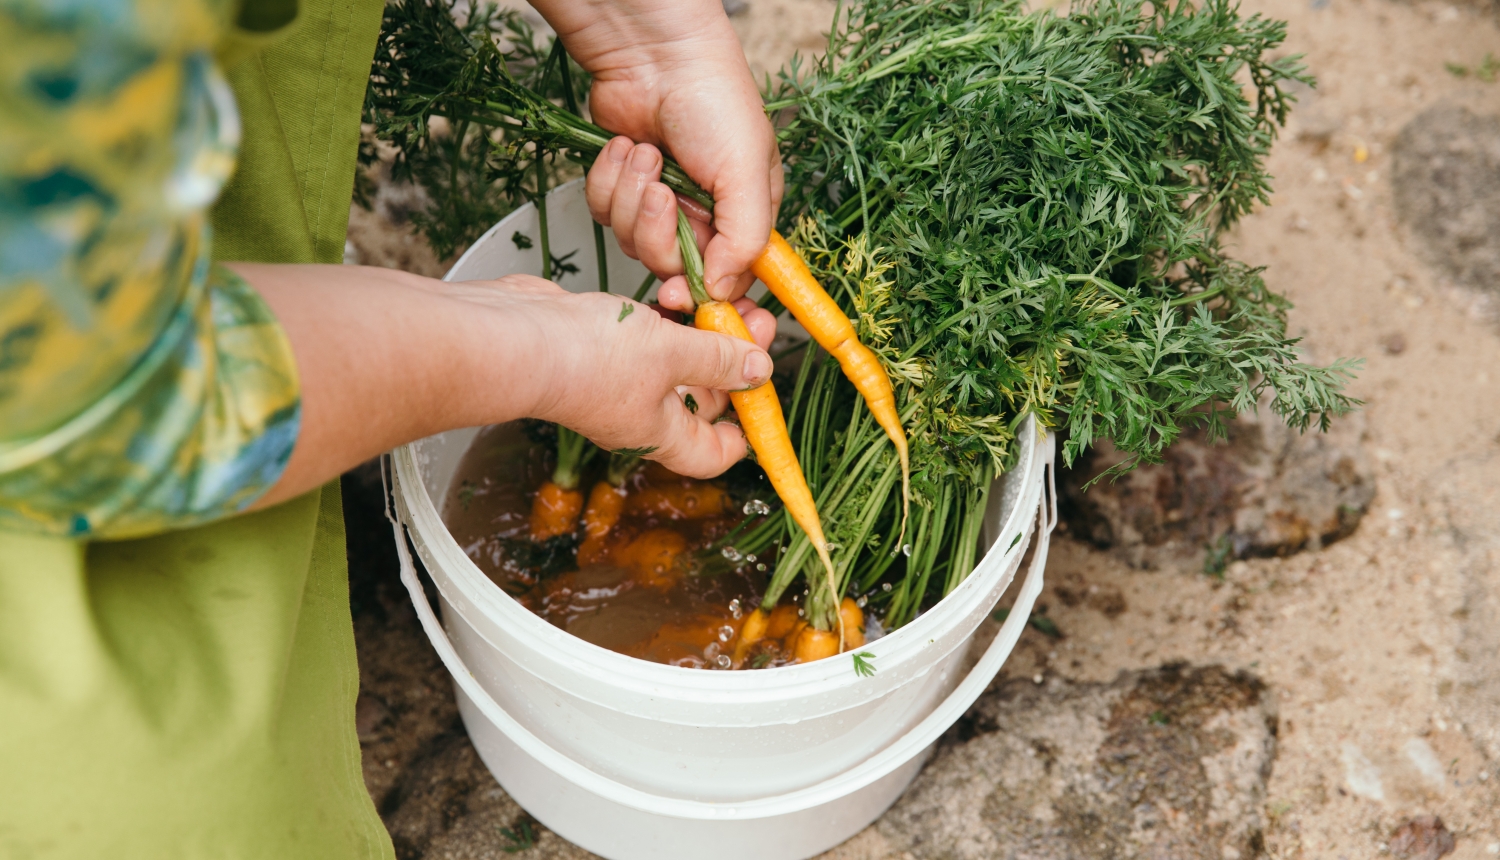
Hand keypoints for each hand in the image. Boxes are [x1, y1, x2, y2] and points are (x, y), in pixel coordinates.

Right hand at [445, 274, 779, 477]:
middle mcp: (639, 413)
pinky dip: (666, 317)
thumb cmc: (586, 359)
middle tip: (755, 321)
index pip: (712, 454)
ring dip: (702, 331)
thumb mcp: (672, 354)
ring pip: (676, 360)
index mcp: (660, 433)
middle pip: (702, 399)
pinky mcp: (600, 347)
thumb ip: (718, 360)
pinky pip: (648, 336)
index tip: (762, 399)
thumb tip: (759, 371)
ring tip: (719, 299)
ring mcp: (618, 381)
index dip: (743, 435)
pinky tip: (675, 292)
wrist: (515, 337)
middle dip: (733, 361)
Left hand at [530, 0, 781, 307]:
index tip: (679, 293)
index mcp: (743, 217)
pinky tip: (625, 147)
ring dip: (631, 196)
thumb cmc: (714, 101)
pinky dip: (607, 180)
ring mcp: (658, 204)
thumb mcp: (746, 172)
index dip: (700, 292)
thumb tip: (723, 291)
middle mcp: (701, 217)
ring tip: (645, 152)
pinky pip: (602, 214)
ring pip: (631, 242)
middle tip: (662, 192)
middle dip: (657, 230)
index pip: (726, 280)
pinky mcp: (620, 188)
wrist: (654, 53)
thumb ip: (745, 238)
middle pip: (671, 266)